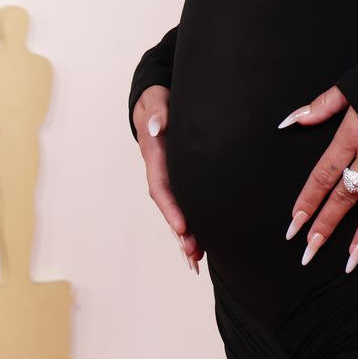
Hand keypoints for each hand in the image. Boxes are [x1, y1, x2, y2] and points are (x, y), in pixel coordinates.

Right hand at [132, 85, 203, 273]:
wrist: (158, 98)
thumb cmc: (157, 98)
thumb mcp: (155, 99)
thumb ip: (157, 111)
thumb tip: (158, 127)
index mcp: (155, 155)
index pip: (161, 187)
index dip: (171, 208)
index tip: (182, 227)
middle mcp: (160, 171)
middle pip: (168, 207)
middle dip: (179, 232)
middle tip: (192, 255)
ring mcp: (169, 175)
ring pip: (176, 210)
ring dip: (185, 235)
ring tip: (196, 260)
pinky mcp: (180, 176)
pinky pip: (185, 202)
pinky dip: (191, 223)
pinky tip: (202, 243)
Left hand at [280, 85, 357, 272]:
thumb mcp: (353, 85)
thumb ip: (322, 106)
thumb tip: (292, 121)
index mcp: (353, 134)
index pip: (324, 175)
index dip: (308, 202)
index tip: (293, 226)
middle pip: (345, 196)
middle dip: (326, 226)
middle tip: (309, 253)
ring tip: (349, 263)